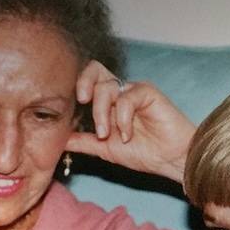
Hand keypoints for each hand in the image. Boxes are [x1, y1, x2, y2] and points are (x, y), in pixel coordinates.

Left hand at [68, 60, 196, 181]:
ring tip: (107, 135)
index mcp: (107, 102)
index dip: (73, 90)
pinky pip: (126, 97)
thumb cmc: (143, 153)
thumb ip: (83, 141)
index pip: (86, 82)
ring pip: (106, 86)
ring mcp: (133, 90)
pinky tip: (128, 135)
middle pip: (94, 69)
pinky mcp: (148, 92)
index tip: (66, 110)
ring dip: (101, 113)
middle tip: (81, 100)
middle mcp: (119, 92)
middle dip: (83, 83)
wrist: (171, 160)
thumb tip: (58, 139)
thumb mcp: (104, 149)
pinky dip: (122, 118)